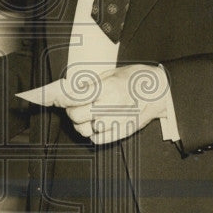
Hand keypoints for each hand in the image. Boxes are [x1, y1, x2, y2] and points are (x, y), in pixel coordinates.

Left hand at [50, 64, 168, 144]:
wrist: (161, 91)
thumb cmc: (136, 79)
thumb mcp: (111, 73)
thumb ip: (90, 84)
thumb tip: (66, 92)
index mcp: (107, 88)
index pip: (74, 96)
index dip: (58, 98)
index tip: (51, 97)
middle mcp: (110, 106)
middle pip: (75, 115)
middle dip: (70, 109)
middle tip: (74, 104)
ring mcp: (116, 122)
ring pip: (83, 130)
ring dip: (80, 122)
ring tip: (87, 112)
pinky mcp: (121, 133)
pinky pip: (96, 139)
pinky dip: (93, 132)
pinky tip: (98, 121)